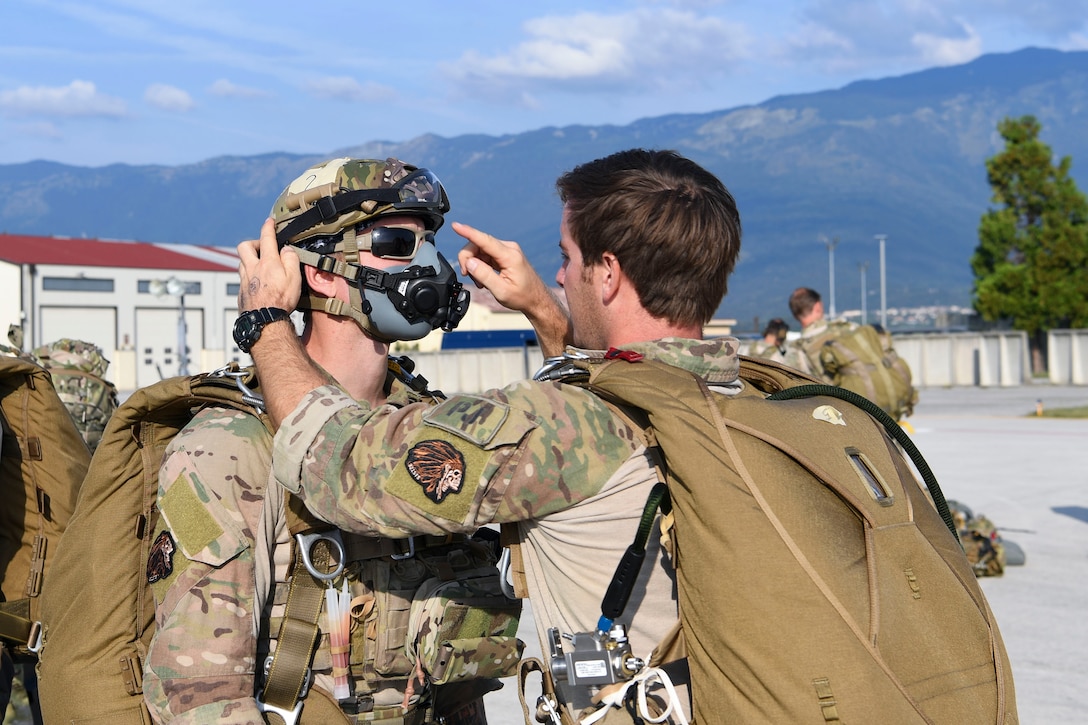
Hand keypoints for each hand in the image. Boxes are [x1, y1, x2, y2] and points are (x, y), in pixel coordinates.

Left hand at [236, 217, 301, 310]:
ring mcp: (245, 281)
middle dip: (253, 243)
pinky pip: (242, 278)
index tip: (269, 221)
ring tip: (260, 265)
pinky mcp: (242, 293)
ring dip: (249, 259)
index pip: (266, 238)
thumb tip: (286, 249)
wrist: (264, 321)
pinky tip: (256, 283)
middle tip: (261, 247)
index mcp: (268, 263)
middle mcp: (253, 269)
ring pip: (241, 262)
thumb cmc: (281, 301)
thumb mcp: (294, 278)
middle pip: (245, 247)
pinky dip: (248, 276)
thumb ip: (291, 260)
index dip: (268, 227)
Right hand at [453, 221, 571, 355]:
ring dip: (474, 265)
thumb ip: (484, 275)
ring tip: (480, 282)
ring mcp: (507, 251)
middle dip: (468, 260)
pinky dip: (480, 266)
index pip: (484, 240)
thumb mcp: (501, 290)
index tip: (456, 226)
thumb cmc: (523, 296)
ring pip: (480, 250)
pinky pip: (485, 255)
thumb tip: (469, 262)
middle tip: (468, 276)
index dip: (468, 232)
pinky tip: (484, 278)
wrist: (536, 299)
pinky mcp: (504, 255)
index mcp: (510, 256)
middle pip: (478, 245)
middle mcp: (509, 249)